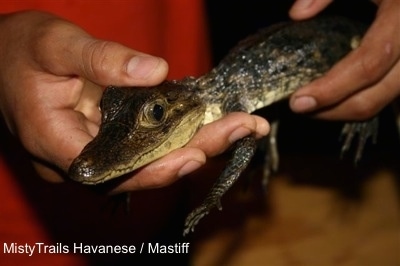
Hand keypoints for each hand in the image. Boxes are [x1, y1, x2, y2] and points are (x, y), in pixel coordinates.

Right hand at [0, 11, 268, 192]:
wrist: (2, 57)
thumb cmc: (18, 50)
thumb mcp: (54, 43)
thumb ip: (101, 58)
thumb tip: (156, 72)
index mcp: (58, 145)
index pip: (113, 172)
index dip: (156, 169)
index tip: (197, 155)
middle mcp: (81, 159)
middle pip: (143, 168)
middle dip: (195, 150)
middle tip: (242, 129)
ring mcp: (97, 151)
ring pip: (151, 159)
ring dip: (197, 143)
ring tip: (240, 125)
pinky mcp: (109, 138)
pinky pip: (147, 144)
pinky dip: (179, 134)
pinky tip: (211, 122)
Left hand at [288, 0, 399, 119]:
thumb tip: (296, 14)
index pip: (368, 63)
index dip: (332, 88)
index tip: (298, 101)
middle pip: (375, 95)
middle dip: (332, 110)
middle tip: (299, 107)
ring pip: (384, 103)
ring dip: (346, 111)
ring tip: (314, 107)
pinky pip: (391, 98)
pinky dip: (363, 102)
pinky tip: (338, 98)